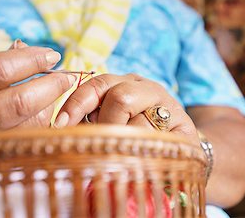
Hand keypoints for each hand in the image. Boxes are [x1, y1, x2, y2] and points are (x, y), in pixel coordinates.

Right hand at [0, 42, 75, 140]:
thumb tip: (33, 52)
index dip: (31, 61)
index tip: (52, 55)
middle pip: (19, 103)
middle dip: (50, 85)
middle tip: (66, 76)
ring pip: (29, 124)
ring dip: (51, 104)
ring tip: (56, 90)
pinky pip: (30, 137)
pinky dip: (44, 120)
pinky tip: (45, 109)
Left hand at [58, 73, 198, 144]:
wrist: (179, 150)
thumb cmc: (133, 138)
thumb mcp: (109, 123)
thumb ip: (90, 120)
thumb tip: (60, 128)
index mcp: (123, 83)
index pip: (96, 84)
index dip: (76, 103)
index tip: (61, 124)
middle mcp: (146, 87)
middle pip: (119, 96)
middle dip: (103, 124)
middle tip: (94, 144)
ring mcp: (167, 105)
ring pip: (138, 122)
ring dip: (124, 144)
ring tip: (121, 155)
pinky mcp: (184, 127)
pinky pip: (157, 141)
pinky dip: (142, 153)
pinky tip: (138, 161)